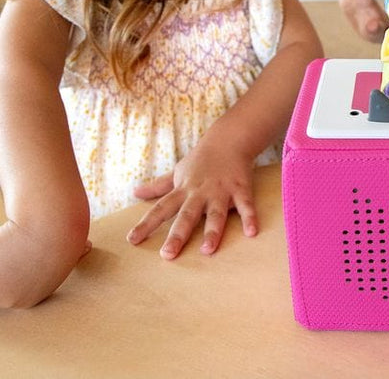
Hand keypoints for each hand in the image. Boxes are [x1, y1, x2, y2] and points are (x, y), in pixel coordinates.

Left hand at [126, 140, 256, 259]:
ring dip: (212, 231)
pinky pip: (245, 206)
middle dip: (178, 234)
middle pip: (187, 215)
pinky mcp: (241, 189)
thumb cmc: (201, 159)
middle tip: (168, 255)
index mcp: (183, 190)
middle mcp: (200, 192)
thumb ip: (159, 186)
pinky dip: (249, 218)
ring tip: (207, 250)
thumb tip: (135, 193)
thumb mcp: (178, 172)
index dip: (146, 224)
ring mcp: (221, 191)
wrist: (229, 139)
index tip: (132, 240)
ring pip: (215, 214)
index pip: (161, 208)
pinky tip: (252, 233)